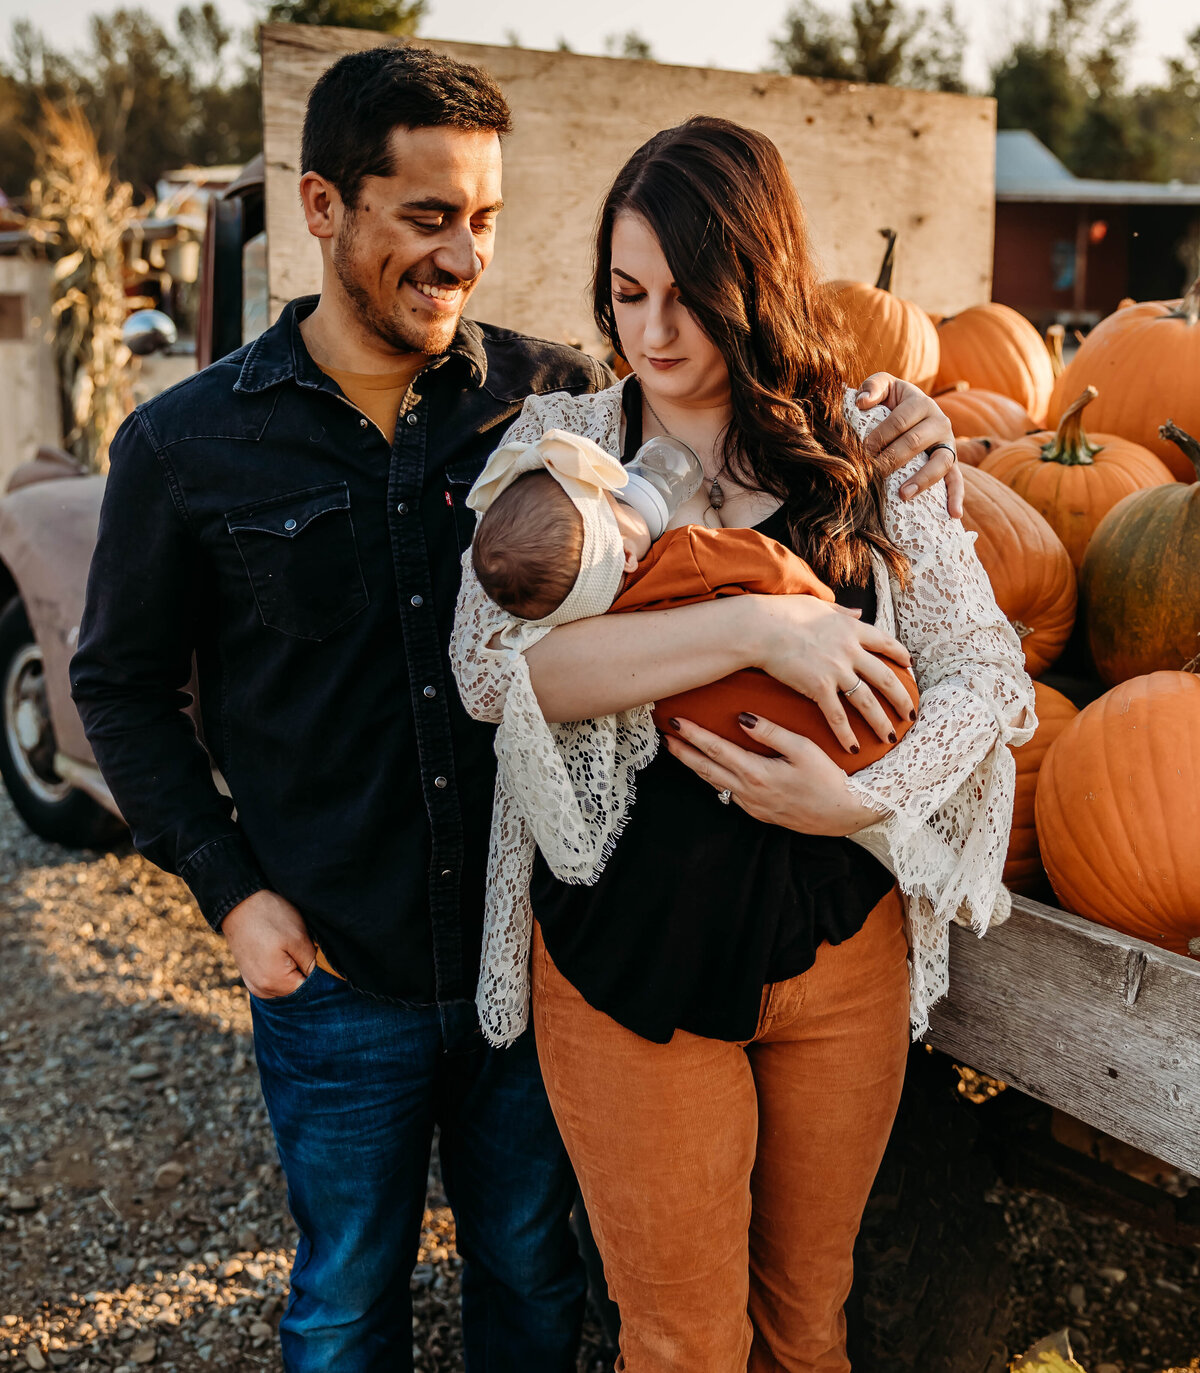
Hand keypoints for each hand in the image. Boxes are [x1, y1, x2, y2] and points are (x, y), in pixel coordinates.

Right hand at [222, 889, 316, 999]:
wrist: (239, 904)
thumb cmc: (270, 917)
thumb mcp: (298, 938)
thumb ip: (312, 964)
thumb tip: (323, 980)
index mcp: (274, 983)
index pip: (308, 992)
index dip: (320, 976)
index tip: (319, 957)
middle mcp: (262, 990)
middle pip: (296, 991)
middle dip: (306, 973)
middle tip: (306, 949)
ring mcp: (255, 984)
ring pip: (287, 986)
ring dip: (294, 971)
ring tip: (292, 949)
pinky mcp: (252, 976)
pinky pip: (275, 981)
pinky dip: (283, 970)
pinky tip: (283, 952)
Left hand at [665, 715, 884, 834]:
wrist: (844, 814)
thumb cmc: (828, 778)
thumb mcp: (803, 748)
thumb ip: (771, 732)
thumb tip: (742, 717)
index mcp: (756, 774)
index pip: (715, 750)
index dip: (693, 736)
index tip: (675, 723)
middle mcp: (748, 793)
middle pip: (706, 769)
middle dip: (683, 752)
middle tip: (665, 736)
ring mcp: (752, 806)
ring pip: (714, 783)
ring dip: (695, 766)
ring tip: (679, 750)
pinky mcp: (759, 813)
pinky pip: (728, 793)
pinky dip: (713, 779)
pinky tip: (709, 770)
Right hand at [746, 594, 914, 753]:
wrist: (760, 628)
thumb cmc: (783, 612)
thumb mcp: (818, 605)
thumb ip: (841, 612)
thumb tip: (856, 611)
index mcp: (852, 629)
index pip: (886, 642)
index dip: (900, 654)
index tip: (909, 665)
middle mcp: (850, 650)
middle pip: (885, 678)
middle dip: (901, 699)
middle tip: (910, 715)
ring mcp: (836, 670)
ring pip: (867, 701)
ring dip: (881, 722)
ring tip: (890, 738)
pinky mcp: (818, 687)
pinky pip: (837, 715)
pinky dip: (846, 734)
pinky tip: (853, 749)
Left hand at [854, 373, 963, 517]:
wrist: (912, 410)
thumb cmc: (892, 401)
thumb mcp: (885, 386)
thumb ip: (874, 386)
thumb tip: (862, 402)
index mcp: (921, 403)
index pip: (899, 422)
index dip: (879, 437)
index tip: (861, 453)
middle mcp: (939, 422)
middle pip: (914, 443)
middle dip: (891, 460)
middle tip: (870, 475)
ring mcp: (948, 444)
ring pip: (939, 462)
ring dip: (922, 480)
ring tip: (903, 494)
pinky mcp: (952, 462)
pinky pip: (957, 480)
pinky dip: (957, 497)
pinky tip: (954, 515)